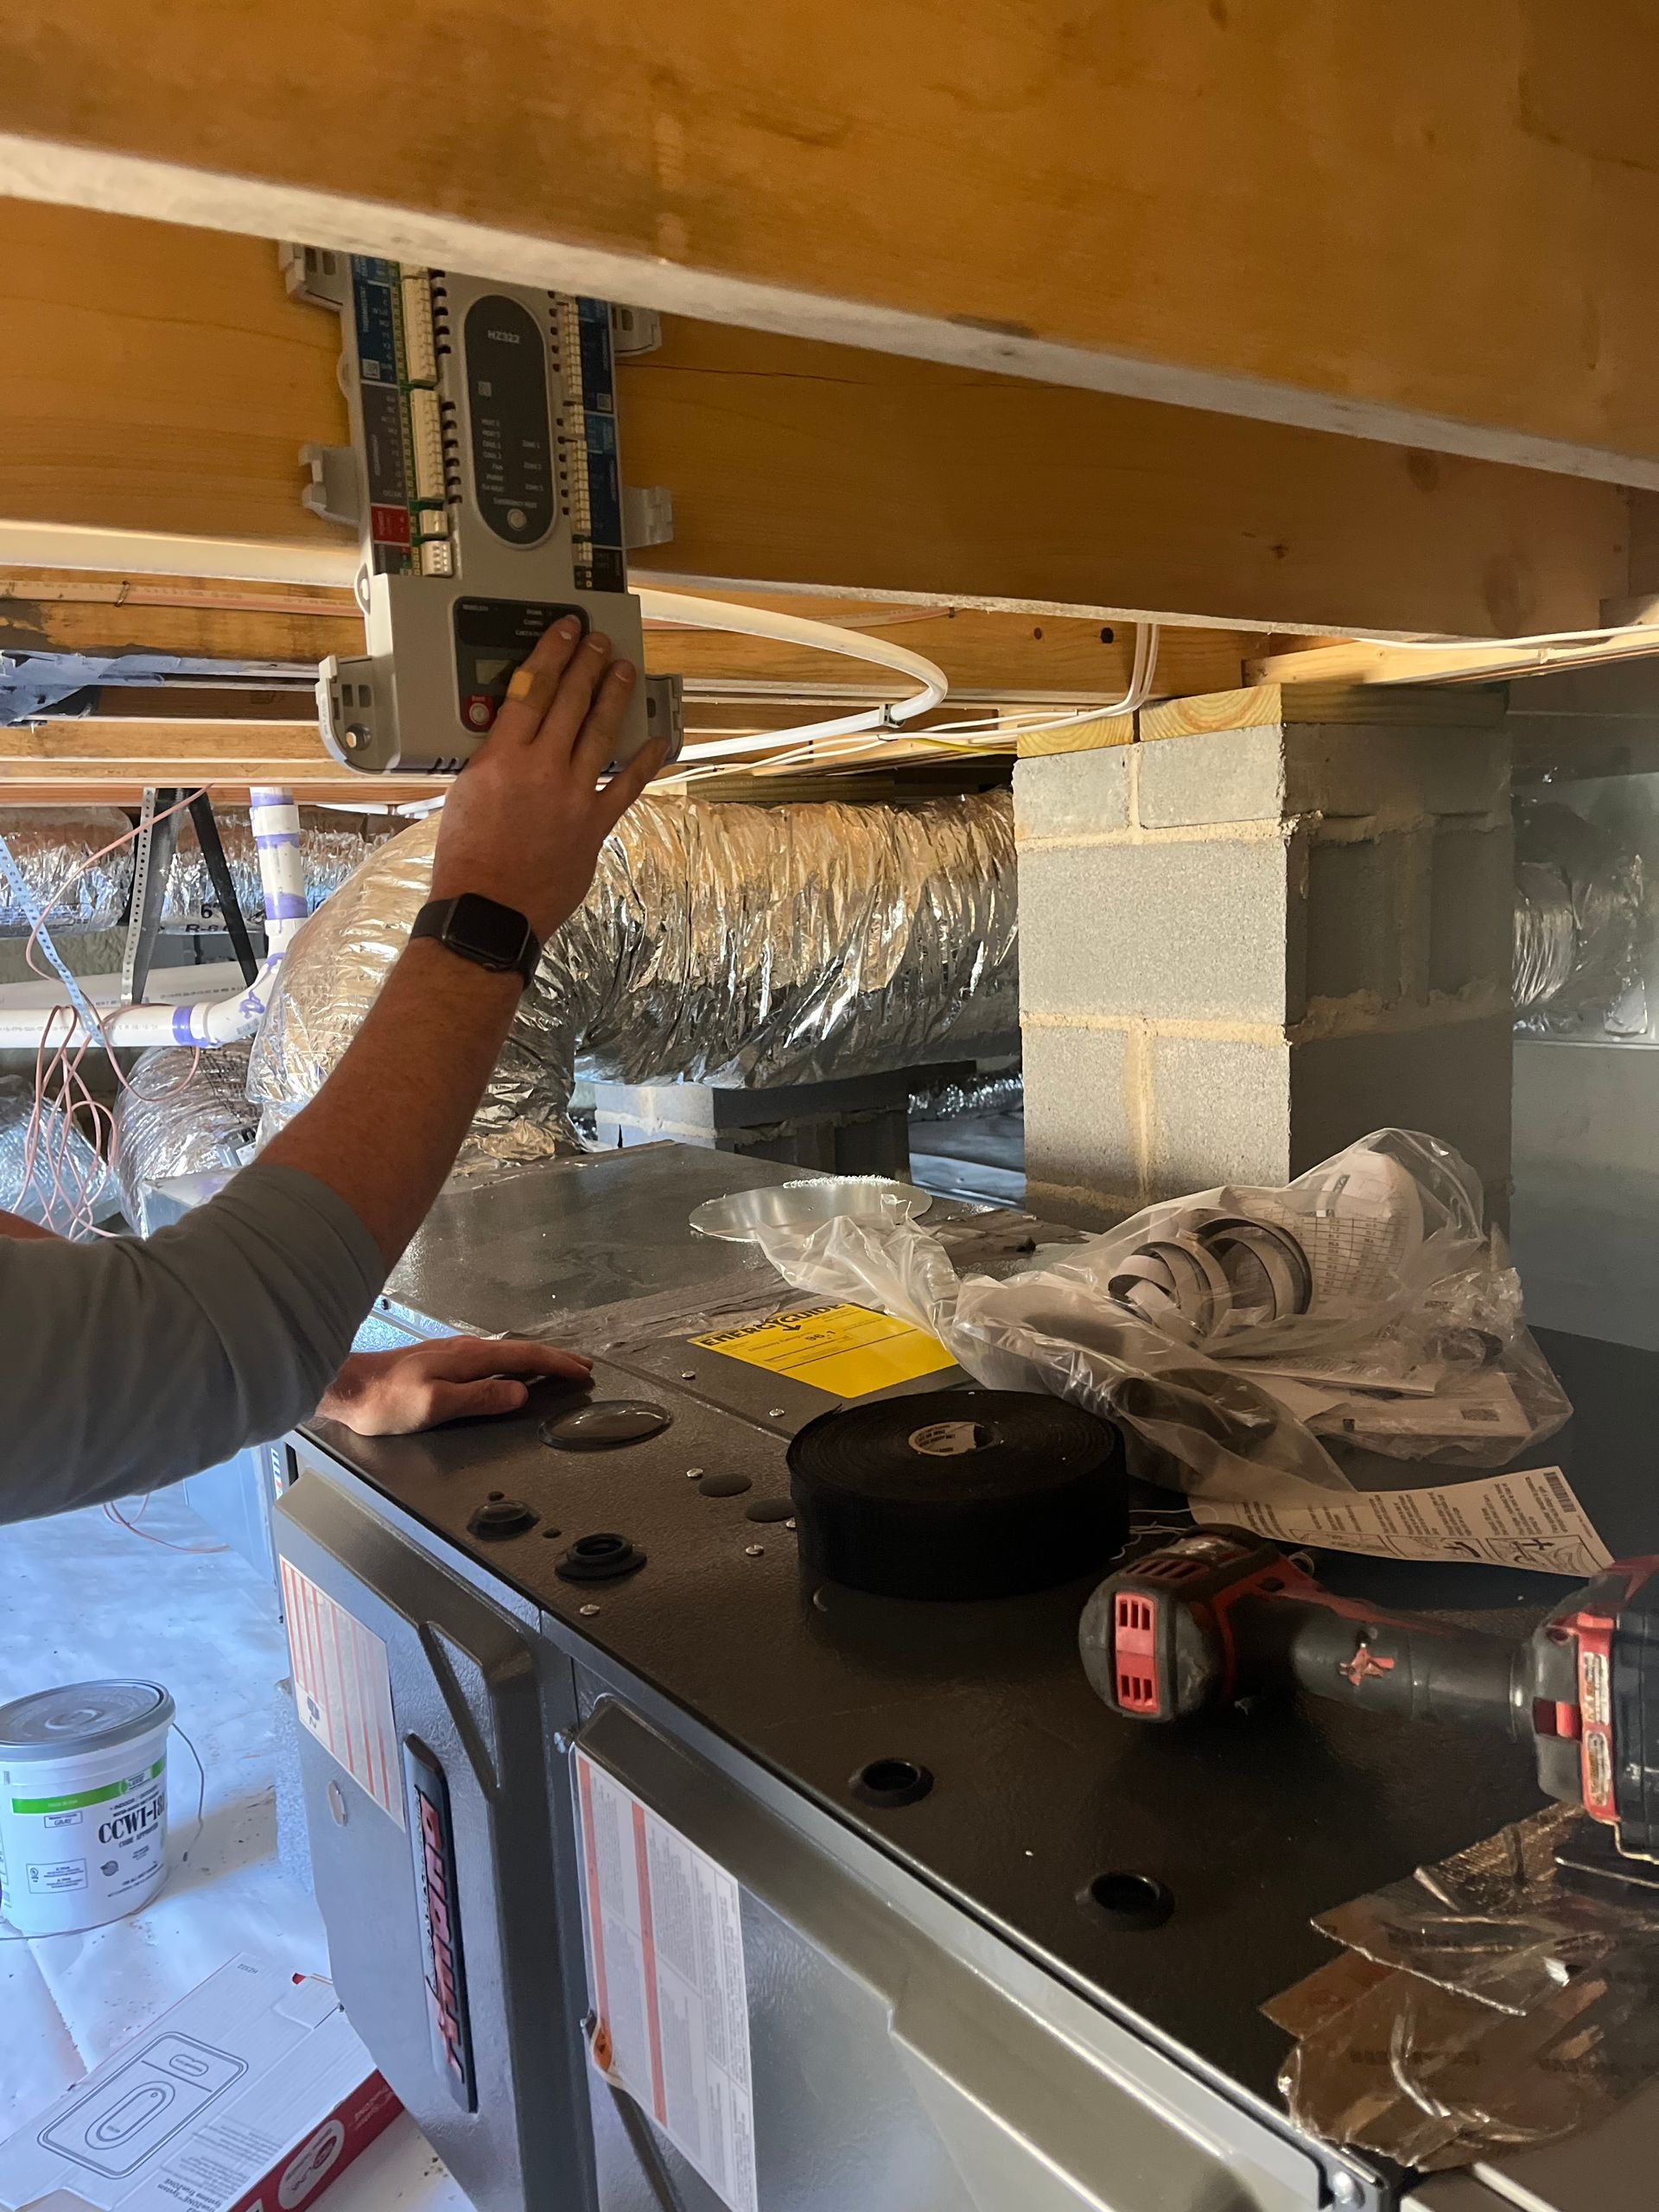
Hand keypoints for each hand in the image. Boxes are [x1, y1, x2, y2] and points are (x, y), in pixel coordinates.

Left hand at [315, 1336, 591, 1434]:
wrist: (348, 1387)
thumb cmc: (387, 1401)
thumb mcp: (436, 1406)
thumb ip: (480, 1398)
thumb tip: (520, 1394)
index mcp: (470, 1359)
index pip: (526, 1358)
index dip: (558, 1365)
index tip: (583, 1372)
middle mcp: (465, 1350)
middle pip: (520, 1350)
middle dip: (554, 1358)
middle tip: (581, 1367)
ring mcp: (453, 1353)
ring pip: (506, 1352)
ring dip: (535, 1359)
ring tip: (556, 1368)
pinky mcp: (441, 1360)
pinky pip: (490, 1357)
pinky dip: (513, 1362)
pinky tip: (510, 1369)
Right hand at [429, 616, 665, 941]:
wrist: (488, 910)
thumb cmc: (466, 860)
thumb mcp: (465, 794)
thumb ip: (493, 762)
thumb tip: (512, 744)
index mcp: (501, 757)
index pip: (532, 688)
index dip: (553, 653)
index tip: (566, 630)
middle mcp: (541, 768)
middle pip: (571, 702)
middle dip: (588, 665)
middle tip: (600, 641)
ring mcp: (572, 796)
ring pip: (600, 734)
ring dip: (614, 698)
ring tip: (624, 671)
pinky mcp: (594, 825)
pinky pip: (626, 787)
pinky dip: (645, 764)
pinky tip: (657, 742)